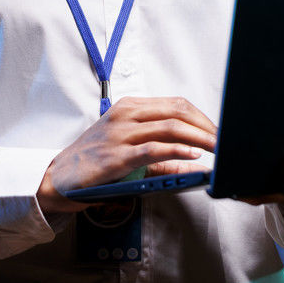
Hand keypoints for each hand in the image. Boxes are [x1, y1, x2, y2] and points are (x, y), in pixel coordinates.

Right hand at [37, 96, 216, 213]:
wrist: (59, 178)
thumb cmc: (95, 161)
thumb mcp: (129, 148)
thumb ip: (162, 152)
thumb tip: (196, 158)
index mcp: (130, 107)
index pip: (176, 104)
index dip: (202, 117)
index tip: (219, 131)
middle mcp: (126, 115)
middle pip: (178, 111)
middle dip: (206, 125)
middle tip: (224, 140)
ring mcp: (120, 134)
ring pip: (169, 127)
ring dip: (199, 137)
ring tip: (216, 148)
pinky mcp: (116, 156)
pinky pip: (153, 149)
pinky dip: (177, 150)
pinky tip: (193, 154)